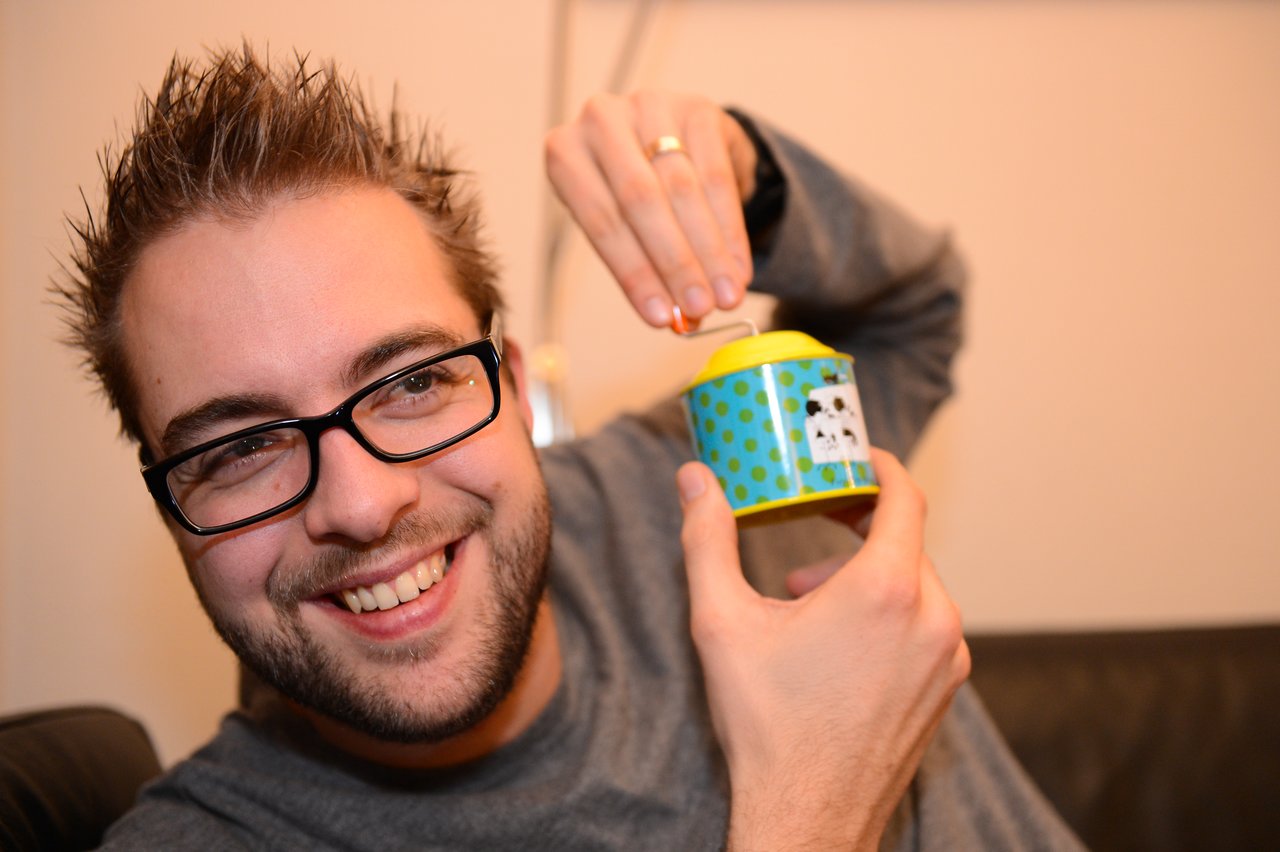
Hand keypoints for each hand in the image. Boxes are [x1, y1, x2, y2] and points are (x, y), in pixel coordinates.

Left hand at [544, 91, 757, 328]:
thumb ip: (641, 269)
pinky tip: (738, 266)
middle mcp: (600, 119)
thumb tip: (673, 318)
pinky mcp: (697, 107)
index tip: (661, 318)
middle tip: (700, 307)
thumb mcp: (622, 229)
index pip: (601, 220)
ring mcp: (649, 105)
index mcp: (565, 152)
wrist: (676, 145)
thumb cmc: (635, 197)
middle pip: (641, 200)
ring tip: (726, 296)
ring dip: (708, 251)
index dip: (633, 274)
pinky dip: (730, 229)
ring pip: (682, 188)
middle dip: (675, 262)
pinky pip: (718, 175)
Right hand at [677, 449, 970, 849]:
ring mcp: (948, 659)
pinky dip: (889, 615)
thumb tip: (696, 480)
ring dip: (867, 577)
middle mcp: (933, 619)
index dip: (880, 468)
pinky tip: (839, 643)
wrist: (806, 816)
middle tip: (807, 539)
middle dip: (854, 533)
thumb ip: (707, 539)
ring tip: (808, 603)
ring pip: (915, 586)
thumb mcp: (722, 621)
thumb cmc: (768, 724)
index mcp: (886, 590)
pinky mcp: (946, 690)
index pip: (904, 497)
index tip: (857, 459)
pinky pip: (926, 626)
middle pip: (905, 542)